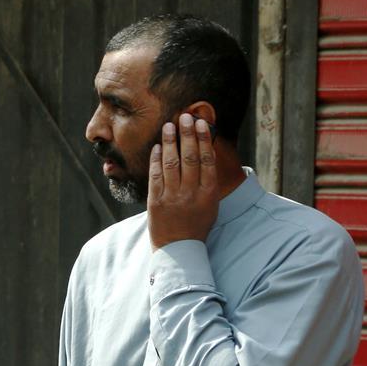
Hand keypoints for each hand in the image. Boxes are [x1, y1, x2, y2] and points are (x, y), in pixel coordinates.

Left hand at [148, 113, 217, 249]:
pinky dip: (156, 159)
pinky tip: (157, 146)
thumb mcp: (210, 204)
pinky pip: (156, 175)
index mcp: (208, 193)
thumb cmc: (197, 224)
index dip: (203, 139)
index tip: (201, 123)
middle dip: (187, 134)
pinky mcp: (156, 201)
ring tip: (169, 125)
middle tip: (185, 116)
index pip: (207, 160)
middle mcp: (191, 193)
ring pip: (172, 163)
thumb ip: (208, 181)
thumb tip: (204, 153)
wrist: (179, 249)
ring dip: (170, 142)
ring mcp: (173, 197)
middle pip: (190, 157)